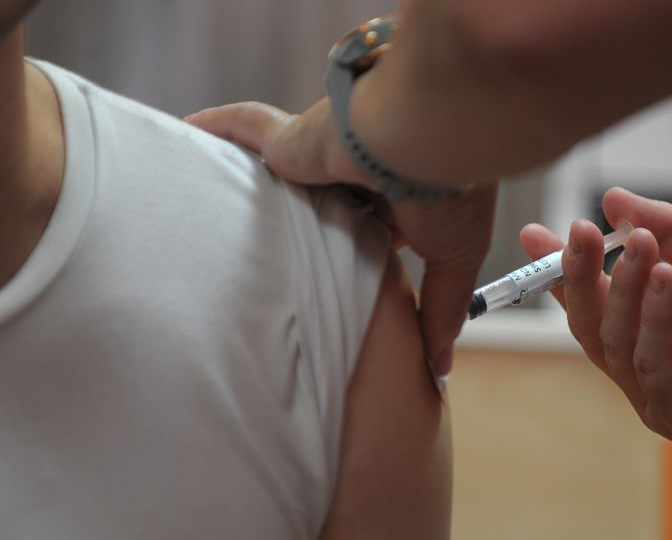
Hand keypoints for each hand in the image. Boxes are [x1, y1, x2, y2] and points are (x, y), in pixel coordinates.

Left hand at [186, 100, 496, 375]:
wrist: (423, 137)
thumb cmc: (448, 195)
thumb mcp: (453, 261)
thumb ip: (441, 312)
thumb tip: (440, 368)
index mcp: (398, 198)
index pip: (366, 226)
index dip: (352, 248)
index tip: (334, 282)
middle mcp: (358, 175)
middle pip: (318, 199)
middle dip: (297, 218)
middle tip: (268, 258)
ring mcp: (321, 156)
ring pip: (276, 164)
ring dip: (249, 174)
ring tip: (213, 203)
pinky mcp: (291, 138)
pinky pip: (243, 127)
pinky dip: (217, 125)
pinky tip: (188, 132)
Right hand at [520, 187, 671, 444]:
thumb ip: (664, 227)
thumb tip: (613, 198)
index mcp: (646, 335)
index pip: (591, 303)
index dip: (563, 270)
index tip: (537, 233)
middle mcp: (644, 369)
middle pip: (591, 326)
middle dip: (580, 276)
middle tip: (579, 230)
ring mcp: (660, 397)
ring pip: (616, 343)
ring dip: (623, 289)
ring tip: (639, 245)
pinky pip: (653, 365)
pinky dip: (654, 319)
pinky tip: (665, 278)